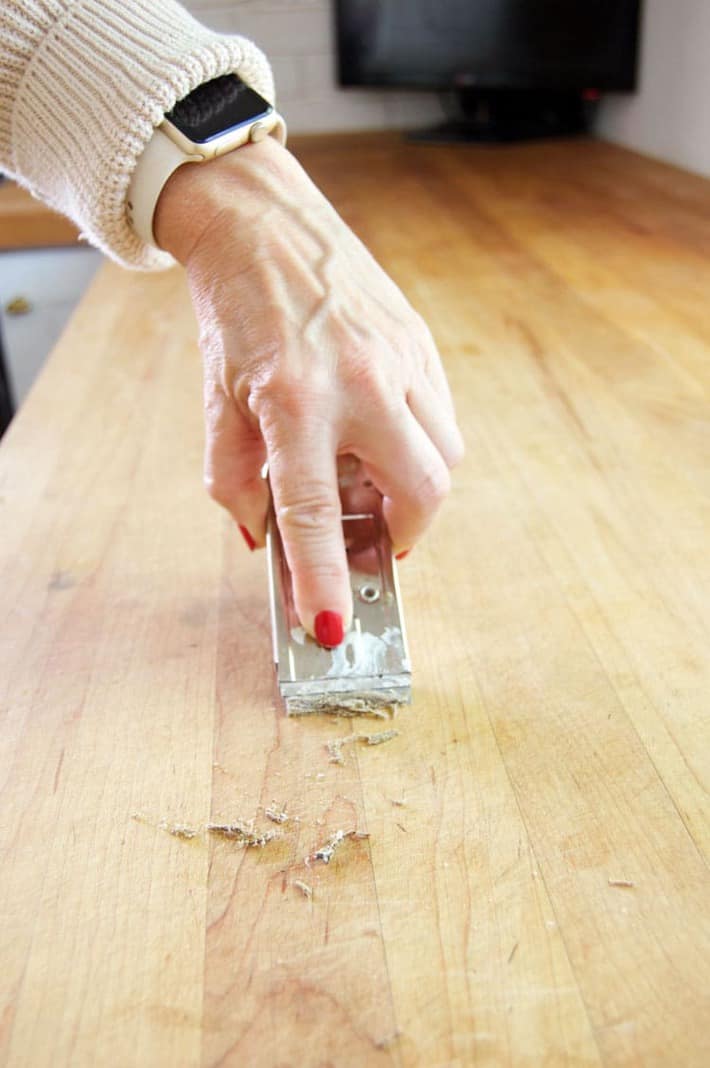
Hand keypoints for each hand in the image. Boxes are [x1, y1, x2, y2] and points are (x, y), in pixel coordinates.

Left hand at [154, 137, 462, 643]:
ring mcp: (400, 358)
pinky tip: (378, 433)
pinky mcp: (420, 342)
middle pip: (422, 492)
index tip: (331, 628)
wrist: (260, 224)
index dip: (323, 578)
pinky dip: (418, 445)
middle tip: (370, 538)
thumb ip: (236, 482)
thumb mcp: (217, 404)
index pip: (315, 512)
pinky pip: (440, 418)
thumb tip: (267, 540)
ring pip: (444, 457)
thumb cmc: (233, 316)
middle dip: (402, 535)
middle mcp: (359, 380)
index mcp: (294, 399)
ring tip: (367, 476)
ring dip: (413, 489)